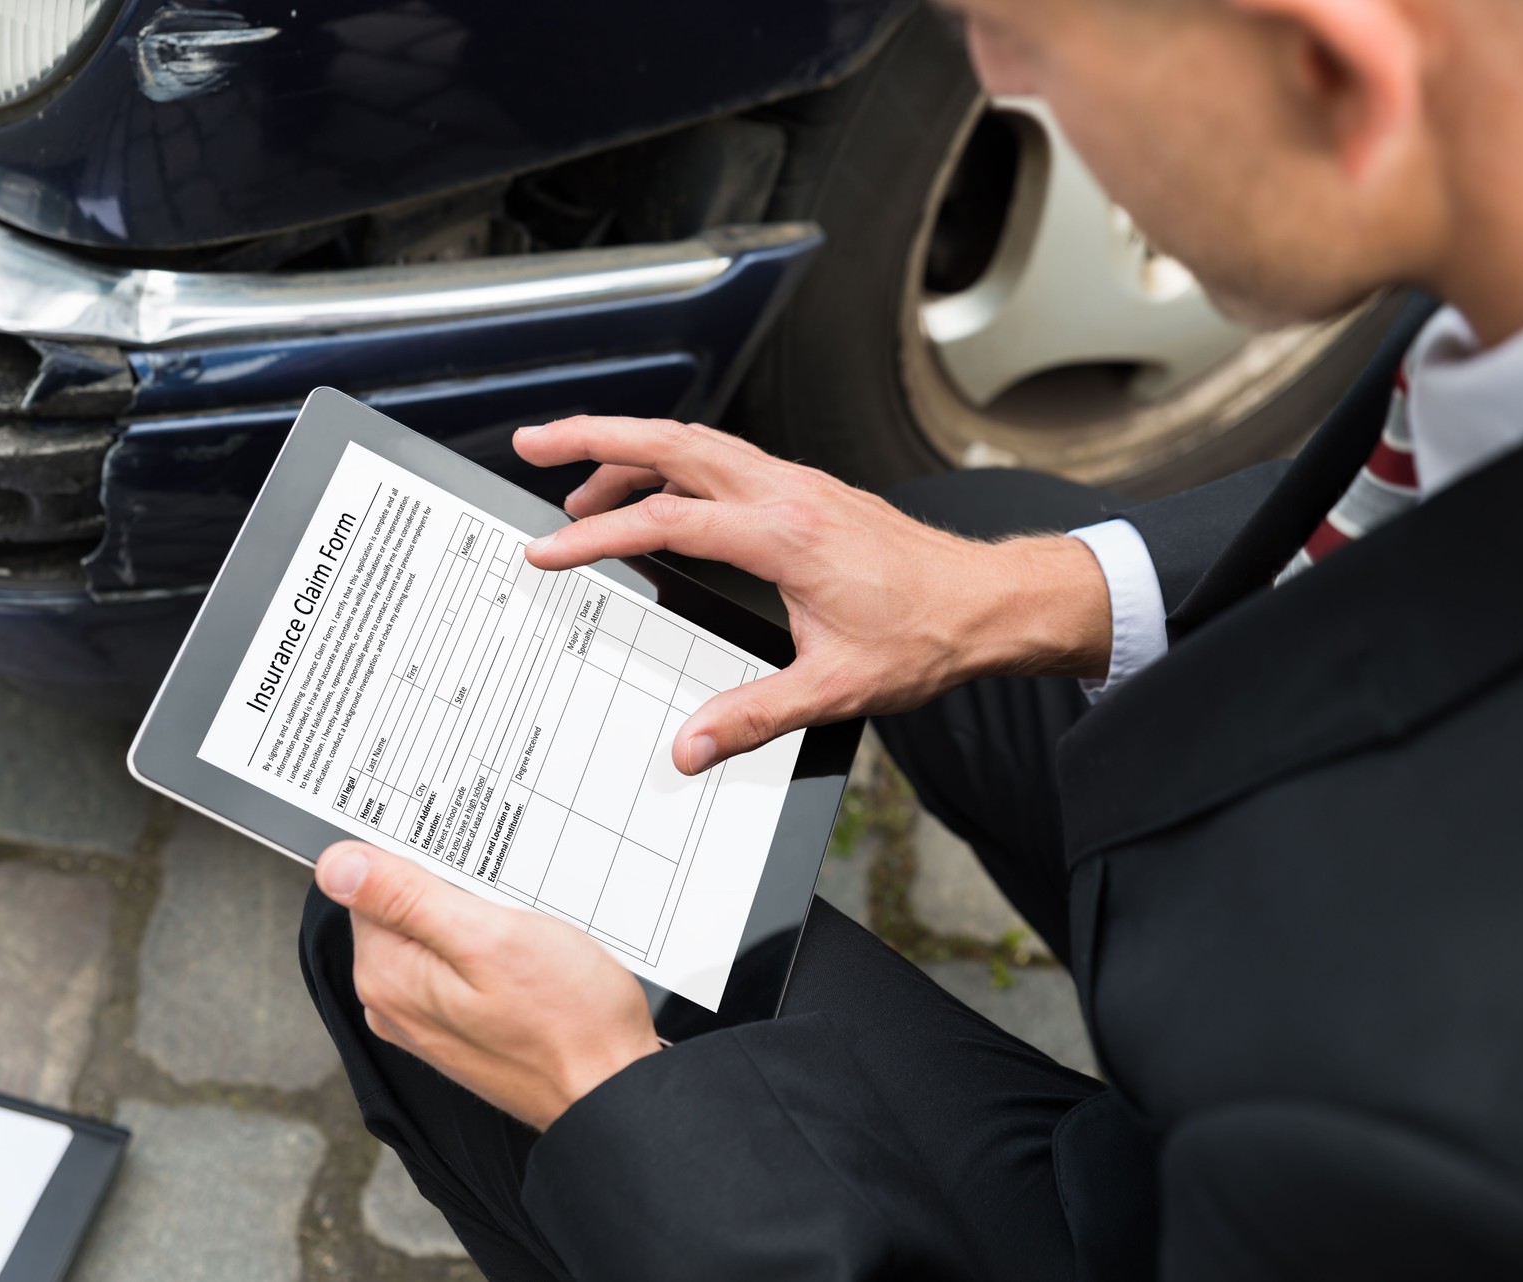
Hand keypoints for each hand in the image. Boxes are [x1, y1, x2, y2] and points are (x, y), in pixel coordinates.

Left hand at [316, 840, 660, 1130]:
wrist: (610, 1090)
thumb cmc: (567, 1020)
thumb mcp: (488, 937)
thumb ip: (406, 898)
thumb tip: (337, 864)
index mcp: (388, 974)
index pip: (370, 882)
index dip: (423, 861)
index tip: (469, 871)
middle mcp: (394, 1001)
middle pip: (401, 908)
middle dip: (451, 890)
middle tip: (505, 902)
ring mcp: (426, 1018)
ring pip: (435, 933)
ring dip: (475, 918)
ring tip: (522, 930)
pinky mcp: (458, 1025)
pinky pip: (458, 964)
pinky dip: (487, 948)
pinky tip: (524, 955)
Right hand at [515, 417, 1113, 772]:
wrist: (988, 603)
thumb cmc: (925, 636)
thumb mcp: (835, 688)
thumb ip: (753, 717)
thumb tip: (689, 748)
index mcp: (784, 534)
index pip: (668, 520)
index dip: (599, 535)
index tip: (550, 552)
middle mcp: (786, 493)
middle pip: (672, 444)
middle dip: (595, 437)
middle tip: (534, 443)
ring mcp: (797, 484)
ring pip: (698, 444)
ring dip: (632, 449)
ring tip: (578, 481)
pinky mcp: (805, 490)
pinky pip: (724, 458)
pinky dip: (675, 463)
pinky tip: (656, 491)